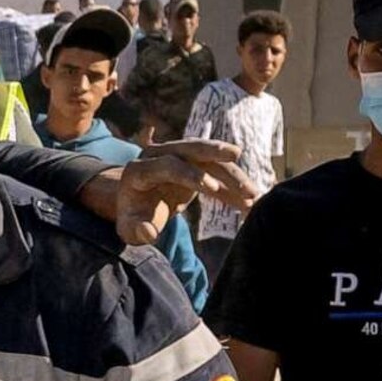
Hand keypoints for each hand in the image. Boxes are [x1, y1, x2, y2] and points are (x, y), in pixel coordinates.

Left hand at [110, 138, 248, 246]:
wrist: (136, 205)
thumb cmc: (132, 219)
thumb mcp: (128, 229)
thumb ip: (136, 231)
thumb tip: (149, 232)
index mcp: (139, 170)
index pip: (167, 165)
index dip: (188, 174)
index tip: (211, 187)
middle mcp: (159, 156)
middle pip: (189, 148)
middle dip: (214, 151)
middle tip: (236, 155)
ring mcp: (178, 156)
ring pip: (209, 160)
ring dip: (233, 175)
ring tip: (253, 194)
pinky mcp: (194, 164)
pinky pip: (216, 172)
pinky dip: (232, 187)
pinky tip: (248, 202)